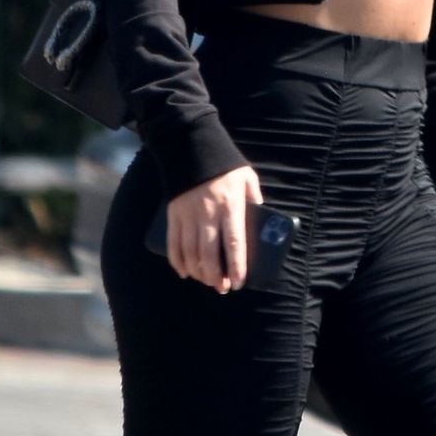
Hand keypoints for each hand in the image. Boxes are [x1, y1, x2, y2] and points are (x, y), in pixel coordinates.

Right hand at [164, 165, 262, 292]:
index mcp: (230, 206)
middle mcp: (208, 214)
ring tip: (207, 282)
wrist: (191, 147)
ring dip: (198, 272)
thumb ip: (255, 199)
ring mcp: (188, 215)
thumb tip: (262, 218)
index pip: (234, 243)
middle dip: (216, 276)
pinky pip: (173, 243)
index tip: (239, 283)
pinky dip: (177, 261)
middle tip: (222, 288)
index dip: (237, 267)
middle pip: (209, 254)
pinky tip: (185, 272)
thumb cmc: (225, 165)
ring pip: (190, 252)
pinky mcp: (173, 214)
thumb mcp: (247, 178)